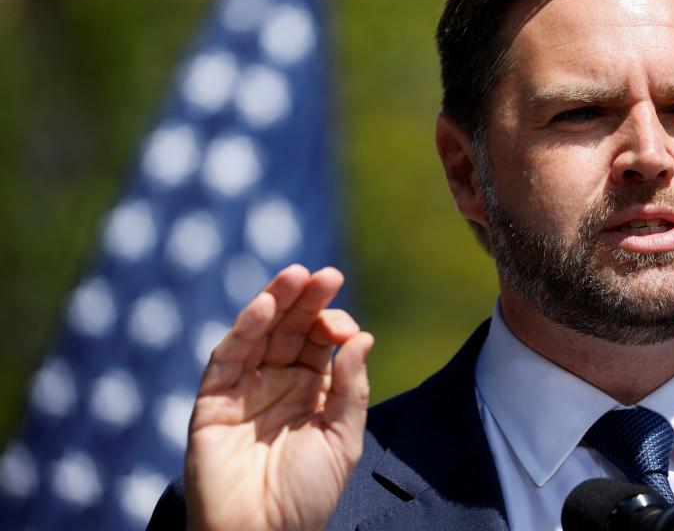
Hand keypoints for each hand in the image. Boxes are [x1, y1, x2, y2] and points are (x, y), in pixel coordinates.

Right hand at [184, 265, 373, 530]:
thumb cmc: (306, 495)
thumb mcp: (342, 439)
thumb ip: (351, 388)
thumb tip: (362, 337)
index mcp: (311, 390)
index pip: (319, 341)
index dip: (331, 324)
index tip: (345, 327)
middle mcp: (277, 383)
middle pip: (290, 328)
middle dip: (306, 300)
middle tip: (324, 274)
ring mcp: (244, 389)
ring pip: (258, 333)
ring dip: (274, 302)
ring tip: (295, 276)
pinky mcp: (213, 401)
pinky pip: (227, 358)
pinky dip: (243, 331)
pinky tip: (263, 307)